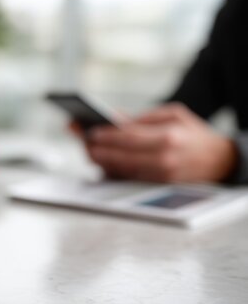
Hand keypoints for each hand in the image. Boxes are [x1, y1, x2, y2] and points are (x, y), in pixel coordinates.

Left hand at [79, 103, 236, 181]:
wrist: (221, 161)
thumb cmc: (193, 134)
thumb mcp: (173, 115)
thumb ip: (142, 118)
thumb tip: (113, 119)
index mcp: (168, 138)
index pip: (127, 137)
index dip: (105, 134)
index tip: (88, 130)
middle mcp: (163, 160)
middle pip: (119, 156)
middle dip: (96, 148)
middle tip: (82, 140)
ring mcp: (160, 178)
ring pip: (120, 171)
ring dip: (100, 161)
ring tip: (88, 150)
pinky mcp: (157, 188)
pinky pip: (128, 179)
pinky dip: (112, 171)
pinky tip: (101, 162)